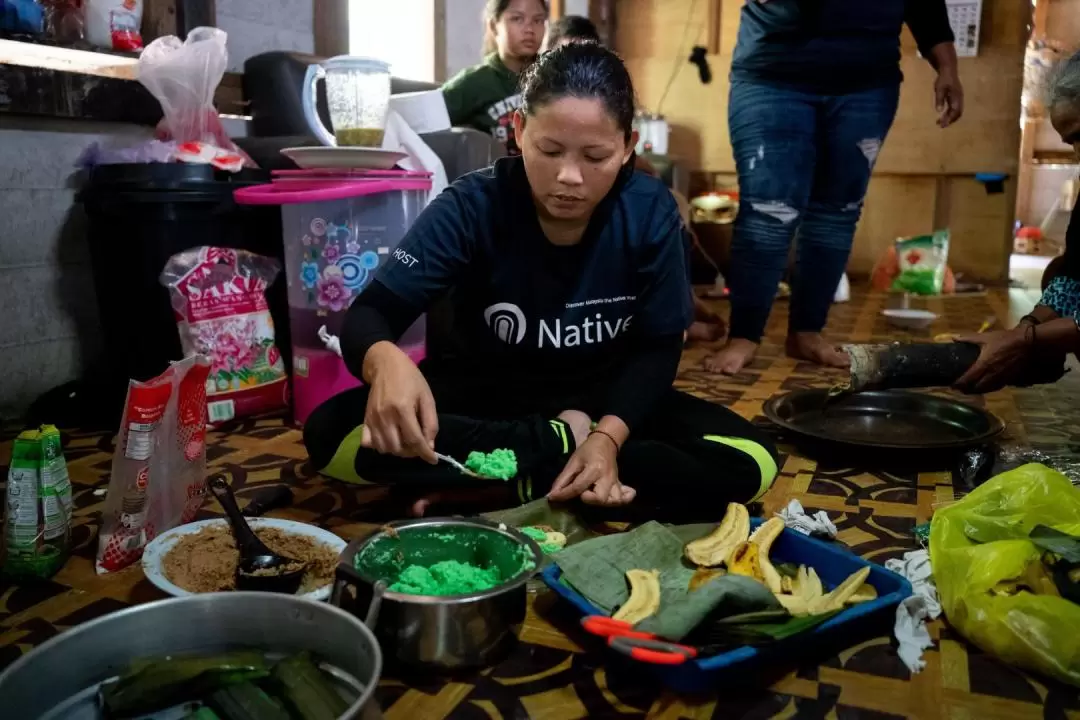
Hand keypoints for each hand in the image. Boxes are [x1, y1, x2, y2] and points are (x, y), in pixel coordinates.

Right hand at [361, 342, 438, 461]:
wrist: (385, 365)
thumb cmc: (410, 379)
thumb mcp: (427, 397)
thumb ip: (430, 422)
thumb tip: (430, 445)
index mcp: (403, 409)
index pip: (415, 440)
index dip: (425, 453)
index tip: (433, 459)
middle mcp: (385, 417)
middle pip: (398, 448)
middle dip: (412, 452)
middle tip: (419, 444)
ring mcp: (373, 419)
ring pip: (384, 448)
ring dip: (397, 450)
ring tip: (406, 441)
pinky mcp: (365, 419)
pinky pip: (368, 443)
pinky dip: (380, 446)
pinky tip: (390, 438)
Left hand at [547, 434, 635, 505]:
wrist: (606, 441)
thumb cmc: (588, 450)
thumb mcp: (574, 461)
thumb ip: (563, 479)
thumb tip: (552, 494)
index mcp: (595, 469)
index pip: (578, 487)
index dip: (564, 494)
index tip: (552, 498)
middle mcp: (607, 478)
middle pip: (600, 498)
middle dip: (588, 499)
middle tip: (582, 492)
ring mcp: (615, 482)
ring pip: (614, 501)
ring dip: (602, 503)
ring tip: (593, 496)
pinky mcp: (619, 485)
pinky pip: (625, 498)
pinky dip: (621, 501)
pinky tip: (611, 501)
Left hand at [934, 68, 963, 127]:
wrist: (948, 70)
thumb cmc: (943, 79)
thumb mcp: (939, 89)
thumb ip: (939, 99)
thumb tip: (939, 111)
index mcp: (957, 97)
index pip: (955, 111)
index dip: (949, 119)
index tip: (942, 125)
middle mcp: (959, 98)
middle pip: (957, 113)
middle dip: (950, 120)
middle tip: (941, 126)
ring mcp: (958, 98)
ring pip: (956, 111)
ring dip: (949, 117)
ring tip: (940, 122)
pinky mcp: (955, 97)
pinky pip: (954, 107)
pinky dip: (949, 113)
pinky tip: (943, 115)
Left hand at [953, 328, 1031, 392]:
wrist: (1027, 344)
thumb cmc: (1005, 340)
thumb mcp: (986, 337)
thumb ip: (969, 338)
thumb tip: (954, 338)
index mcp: (983, 365)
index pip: (968, 379)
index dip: (958, 384)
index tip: (952, 385)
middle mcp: (991, 375)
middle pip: (976, 388)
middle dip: (966, 390)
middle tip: (959, 388)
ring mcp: (1000, 378)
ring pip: (986, 390)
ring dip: (976, 391)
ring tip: (969, 389)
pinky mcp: (1008, 379)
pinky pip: (995, 388)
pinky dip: (987, 389)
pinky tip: (984, 387)